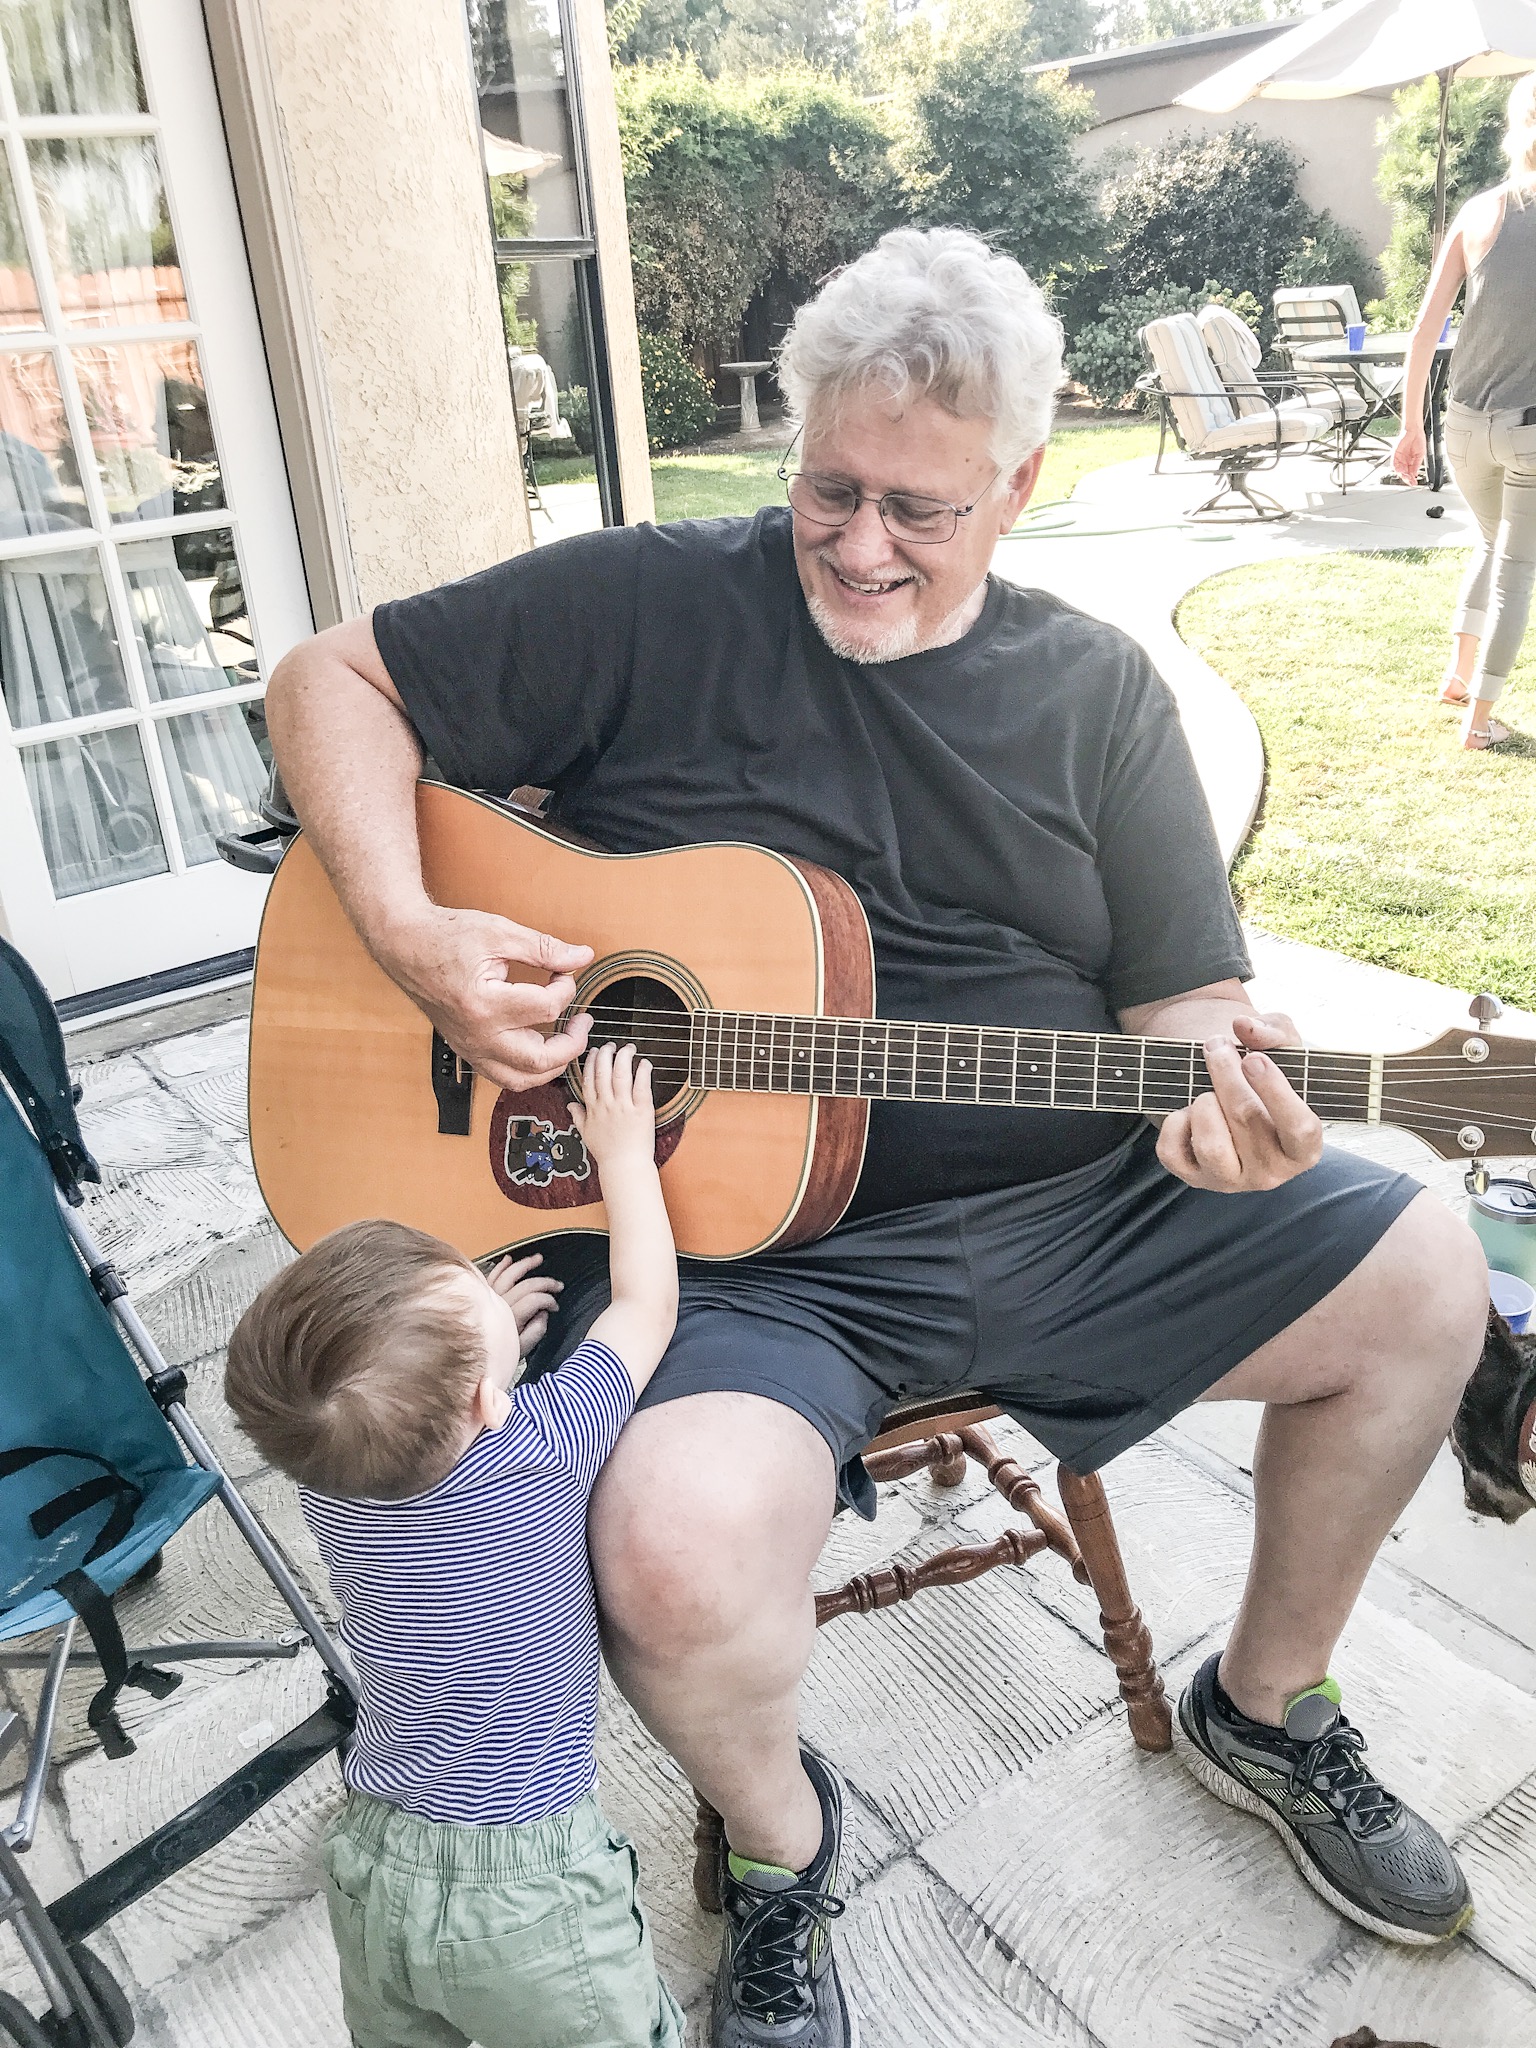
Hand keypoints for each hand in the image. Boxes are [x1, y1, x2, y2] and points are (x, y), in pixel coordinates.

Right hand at [377, 906, 592, 1091]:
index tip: (564, 972)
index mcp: (485, 1004)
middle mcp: (477, 1034)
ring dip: (552, 1065)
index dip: (567, 987)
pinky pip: (503, 1076)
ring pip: (521, 1079)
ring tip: (566, 1039)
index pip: (547, 1008)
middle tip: (582, 1021)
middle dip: (572, 1043)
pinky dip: (528, 1069)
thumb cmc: (445, 937)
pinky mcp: (467, 1050)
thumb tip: (581, 956)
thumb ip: (544, 948)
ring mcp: (470, 1047)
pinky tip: (540, 1045)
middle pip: (540, 1060)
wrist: (405, 946)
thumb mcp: (499, 932)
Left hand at [488, 1251, 562, 1356]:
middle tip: (558, 1285)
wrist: (475, 1356)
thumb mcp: (522, 1349)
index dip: (549, 1300)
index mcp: (512, 1318)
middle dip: (546, 1282)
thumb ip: (536, 1331)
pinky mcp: (482, 1294)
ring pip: (509, 1274)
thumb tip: (544, 1314)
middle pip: (526, 1284)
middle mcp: (500, 1304)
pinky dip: (500, 1266)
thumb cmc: (498, 1352)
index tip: (555, 1307)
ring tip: (538, 1259)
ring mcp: (490, 1297)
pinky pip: (492, 1275)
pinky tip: (509, 1259)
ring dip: (525, 1264)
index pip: (535, 1299)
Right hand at [569, 1041, 655, 1171]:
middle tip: (611, 1045)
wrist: (625, 1166)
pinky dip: (642, 1072)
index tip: (594, 1051)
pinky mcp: (642, 1110)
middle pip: (603, 1072)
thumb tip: (570, 1105)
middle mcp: (607, 1105)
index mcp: (593, 1109)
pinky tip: (644, 1062)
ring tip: (628, 1048)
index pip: (589, 1079)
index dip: (591, 1062)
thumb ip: (578, 1116)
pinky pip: (641, 1086)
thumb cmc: (607, 1152)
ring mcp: (624, 1106)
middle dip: (606, 1054)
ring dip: (624, 1057)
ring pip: (621, 1075)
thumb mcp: (586, 1134)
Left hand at [1155, 1011, 1322, 1193]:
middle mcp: (1271, 1172)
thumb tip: (1245, 1025)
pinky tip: (1189, 1110)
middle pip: (1247, 1119)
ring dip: (1204, 1103)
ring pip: (1211, 1145)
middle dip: (1226, 1073)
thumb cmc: (1263, 1074)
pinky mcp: (1194, 1178)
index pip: (1300, 1128)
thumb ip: (1274, 1031)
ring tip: (1207, 1089)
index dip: (1275, 1091)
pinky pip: (1173, 1152)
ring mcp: (1231, 1180)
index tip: (1253, 1058)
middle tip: (1217, 1045)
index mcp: (1304, 1148)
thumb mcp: (1282, 1047)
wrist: (1229, 1094)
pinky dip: (1175, 1122)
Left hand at [1390, 423, 1425, 485]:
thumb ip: (1416, 465)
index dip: (1411, 479)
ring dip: (1402, 475)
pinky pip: (1394, 463)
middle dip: (1407, 478)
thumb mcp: (1420, 455)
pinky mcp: (1395, 454)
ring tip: (1406, 478)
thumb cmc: (1418, 440)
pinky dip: (1397, 468)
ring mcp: (1399, 458)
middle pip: (1403, 473)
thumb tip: (1414, 474)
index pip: (1410, 473)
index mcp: (1410, 462)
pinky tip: (1400, 471)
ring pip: (1398, 470)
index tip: (1414, 483)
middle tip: (1410, 482)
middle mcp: (1404, 461)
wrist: (1415, 431)